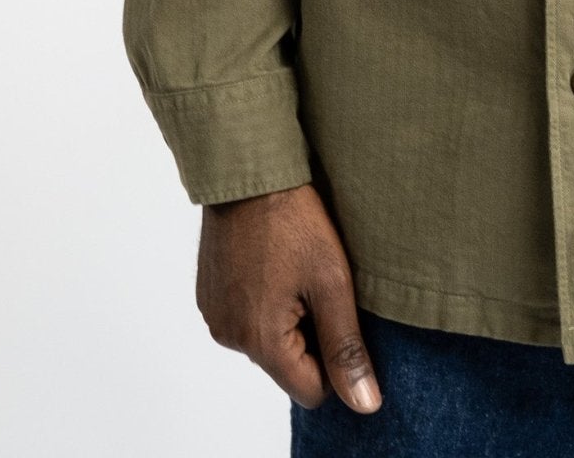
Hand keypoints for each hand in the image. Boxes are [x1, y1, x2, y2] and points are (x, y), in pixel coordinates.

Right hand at [196, 182, 382, 412]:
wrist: (248, 169)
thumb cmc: (293, 220)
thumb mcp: (332, 281)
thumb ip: (346, 348)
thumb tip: (365, 404)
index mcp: (260, 341)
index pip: (310, 390)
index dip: (334, 360)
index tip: (339, 313)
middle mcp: (230, 337)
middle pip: (287, 365)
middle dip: (310, 333)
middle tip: (319, 281)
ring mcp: (214, 314)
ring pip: (266, 340)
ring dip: (287, 316)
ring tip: (296, 267)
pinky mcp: (208, 294)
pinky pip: (245, 317)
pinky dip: (264, 300)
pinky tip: (275, 260)